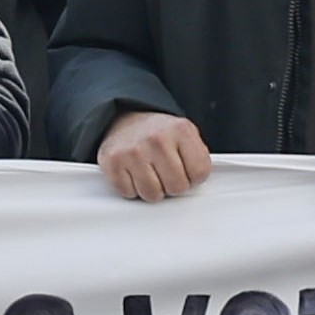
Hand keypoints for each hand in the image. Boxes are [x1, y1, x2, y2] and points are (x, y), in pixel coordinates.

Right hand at [97, 111, 212, 203]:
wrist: (123, 119)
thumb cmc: (158, 134)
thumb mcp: (185, 135)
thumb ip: (198, 157)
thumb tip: (201, 185)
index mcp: (181, 130)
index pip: (200, 173)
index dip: (194, 177)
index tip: (185, 170)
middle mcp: (156, 139)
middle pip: (177, 187)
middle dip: (173, 184)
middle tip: (165, 172)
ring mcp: (133, 151)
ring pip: (153, 194)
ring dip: (152, 189)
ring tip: (149, 173)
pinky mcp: (113, 162)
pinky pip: (129, 193)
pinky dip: (131, 188)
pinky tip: (133, 173)